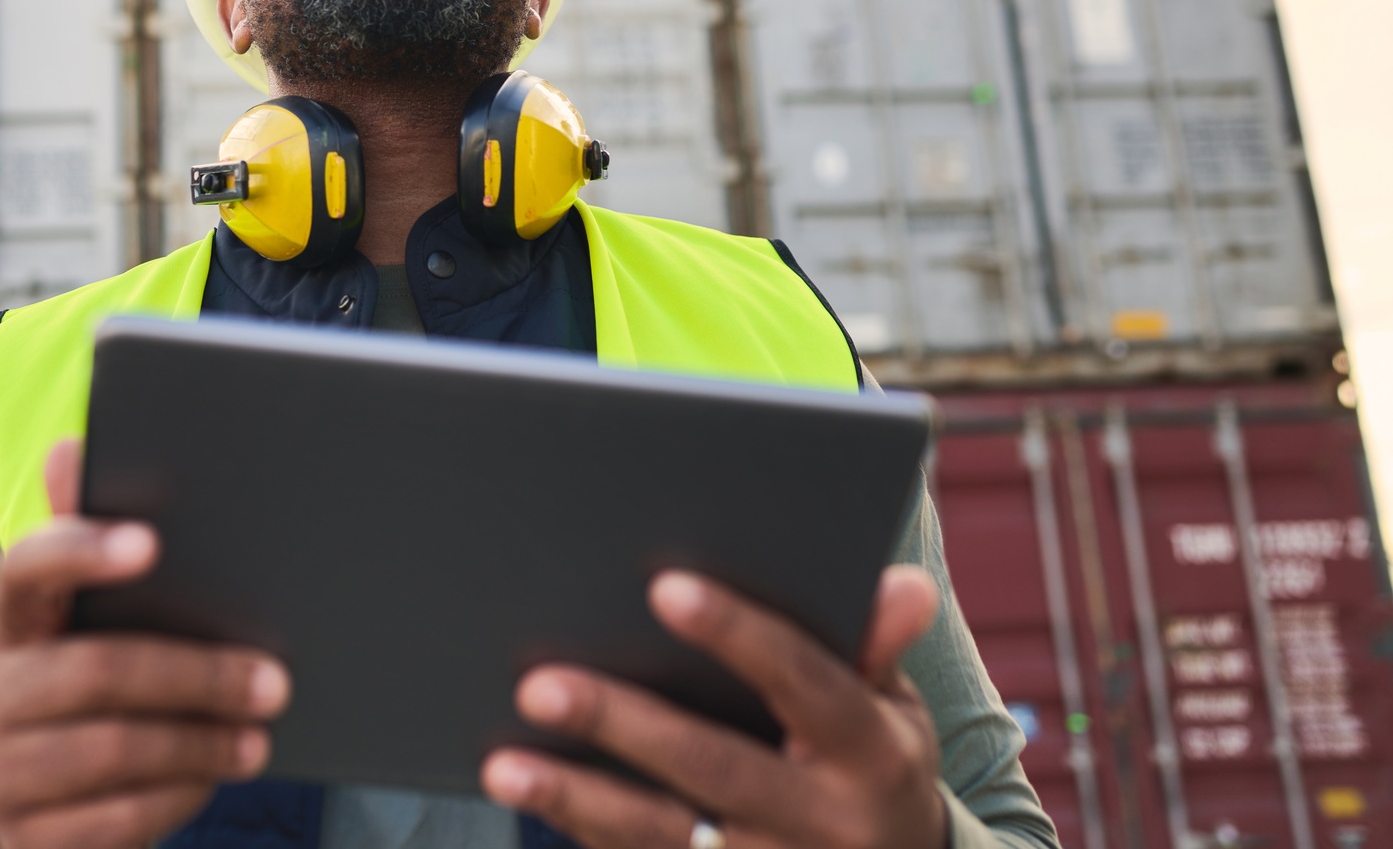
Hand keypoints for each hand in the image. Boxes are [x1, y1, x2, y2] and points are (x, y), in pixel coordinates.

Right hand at [0, 440, 291, 848]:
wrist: (55, 818)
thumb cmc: (96, 696)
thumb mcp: (91, 626)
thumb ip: (89, 544)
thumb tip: (69, 445)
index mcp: (11, 626)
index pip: (24, 570)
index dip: (81, 552)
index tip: (150, 542)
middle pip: (95, 671)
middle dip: (196, 674)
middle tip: (274, 680)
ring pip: (111, 748)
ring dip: (199, 741)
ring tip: (260, 734)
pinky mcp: (26, 839)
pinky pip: (113, 818)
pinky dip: (177, 796)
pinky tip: (216, 777)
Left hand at [481, 566, 945, 848]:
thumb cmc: (874, 769)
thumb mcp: (894, 715)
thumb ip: (875, 648)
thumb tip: (903, 583)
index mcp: (870, 756)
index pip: (804, 683)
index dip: (738, 633)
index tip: (664, 586)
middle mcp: (821, 824)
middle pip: (713, 768)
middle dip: (624, 724)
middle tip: (540, 683)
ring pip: (661, 837)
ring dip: (578, 798)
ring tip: (502, 764)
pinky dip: (584, 832)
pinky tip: (530, 796)